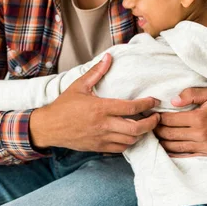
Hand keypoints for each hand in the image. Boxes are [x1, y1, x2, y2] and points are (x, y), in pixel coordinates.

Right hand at [29, 53, 159, 152]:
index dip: (146, 104)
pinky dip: (129, 143)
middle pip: (136, 128)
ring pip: (130, 141)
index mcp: (100, 108)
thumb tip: (108, 57)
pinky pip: (120, 148)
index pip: (130, 108)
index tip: (154, 101)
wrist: (49, 127)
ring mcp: (102, 138)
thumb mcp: (79, 86)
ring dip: (142, 134)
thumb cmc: (64, 106)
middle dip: (151, 124)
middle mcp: (103, 125)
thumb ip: (96, 72)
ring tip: (147, 126)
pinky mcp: (99, 147)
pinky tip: (131, 135)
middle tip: (157, 117)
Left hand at [155, 87, 206, 156]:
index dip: (157, 117)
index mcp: (199, 118)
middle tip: (150, 125)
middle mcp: (200, 134)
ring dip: (161, 141)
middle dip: (156, 129)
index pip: (169, 119)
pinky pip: (185, 156)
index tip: (151, 114)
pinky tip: (165, 149)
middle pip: (169, 134)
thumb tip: (173, 100)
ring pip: (174, 146)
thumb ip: (191, 94)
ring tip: (154, 135)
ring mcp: (204, 146)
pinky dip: (173, 153)